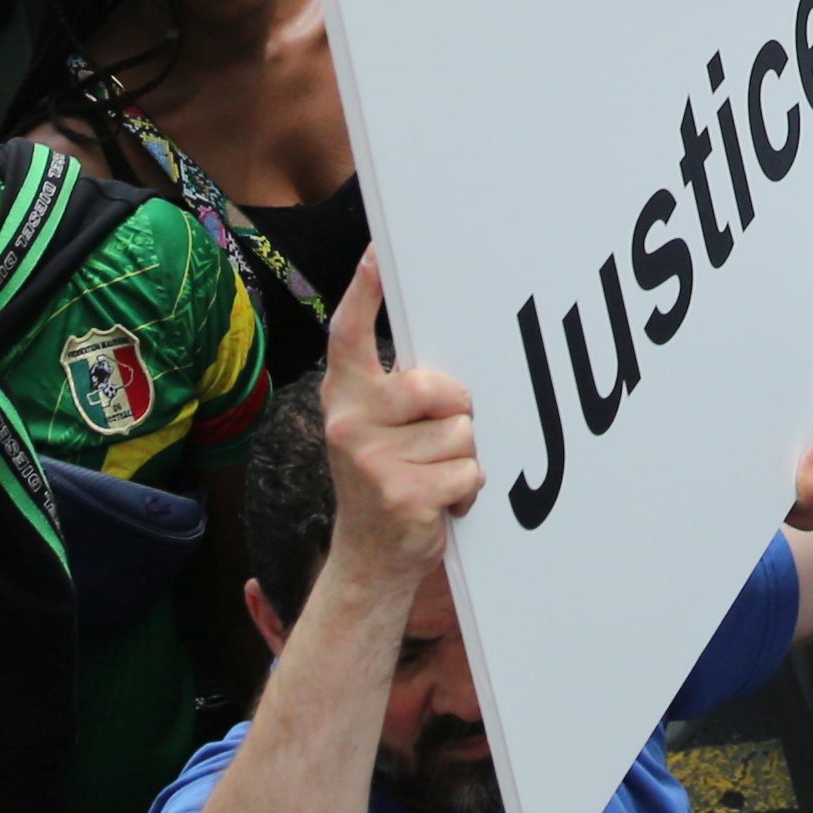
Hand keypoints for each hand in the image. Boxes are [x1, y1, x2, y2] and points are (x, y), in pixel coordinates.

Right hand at [318, 250, 479, 576]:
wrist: (369, 558)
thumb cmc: (386, 479)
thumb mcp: (376, 428)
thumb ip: (397, 389)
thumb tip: (444, 357)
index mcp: (344, 396)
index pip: (348, 334)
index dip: (363, 291)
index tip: (376, 254)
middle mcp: (347, 422)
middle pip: (438, 387)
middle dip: (456, 410)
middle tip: (435, 439)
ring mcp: (370, 460)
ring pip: (462, 433)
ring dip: (462, 458)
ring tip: (432, 477)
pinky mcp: (401, 495)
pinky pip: (468, 471)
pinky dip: (467, 490)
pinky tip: (439, 502)